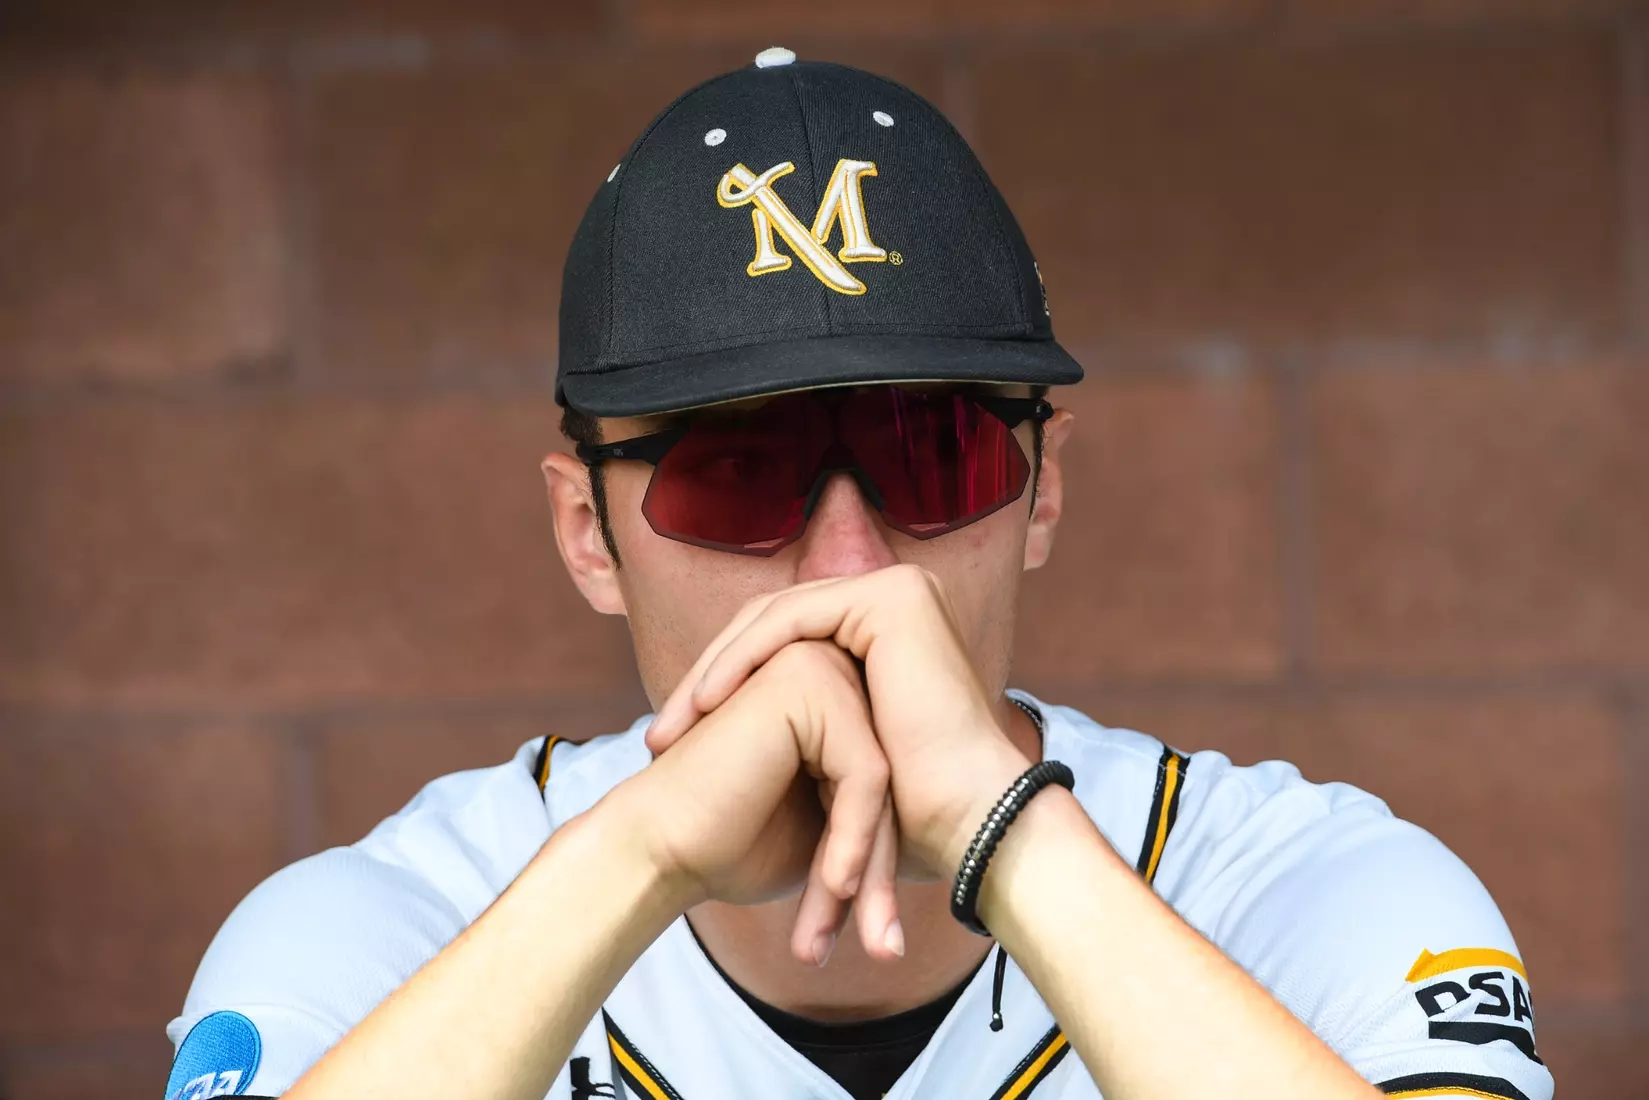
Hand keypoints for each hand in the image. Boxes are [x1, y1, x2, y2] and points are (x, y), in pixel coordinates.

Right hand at [615, 639, 904, 965]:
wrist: (657, 850)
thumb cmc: (728, 845)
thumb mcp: (825, 830)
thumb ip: (869, 808)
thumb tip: (939, 830)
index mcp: (827, 694)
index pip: (885, 780)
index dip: (879, 858)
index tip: (869, 928)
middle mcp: (823, 667)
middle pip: (889, 778)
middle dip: (880, 868)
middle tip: (878, 944)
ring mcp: (814, 666)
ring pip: (884, 780)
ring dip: (870, 865)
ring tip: (860, 935)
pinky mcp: (804, 684)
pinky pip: (865, 774)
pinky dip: (856, 840)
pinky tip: (832, 889)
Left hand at [647, 564, 1031, 886]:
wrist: (968, 825)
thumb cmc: (912, 816)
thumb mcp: (834, 762)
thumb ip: (801, 730)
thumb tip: (734, 736)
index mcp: (884, 631)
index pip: (780, 644)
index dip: (722, 687)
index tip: (672, 743)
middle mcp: (894, 600)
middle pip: (771, 629)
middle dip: (708, 680)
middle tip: (659, 736)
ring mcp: (897, 591)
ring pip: (774, 621)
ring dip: (713, 672)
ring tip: (673, 726)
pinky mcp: (892, 597)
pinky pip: (791, 621)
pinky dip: (742, 658)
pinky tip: (708, 703)